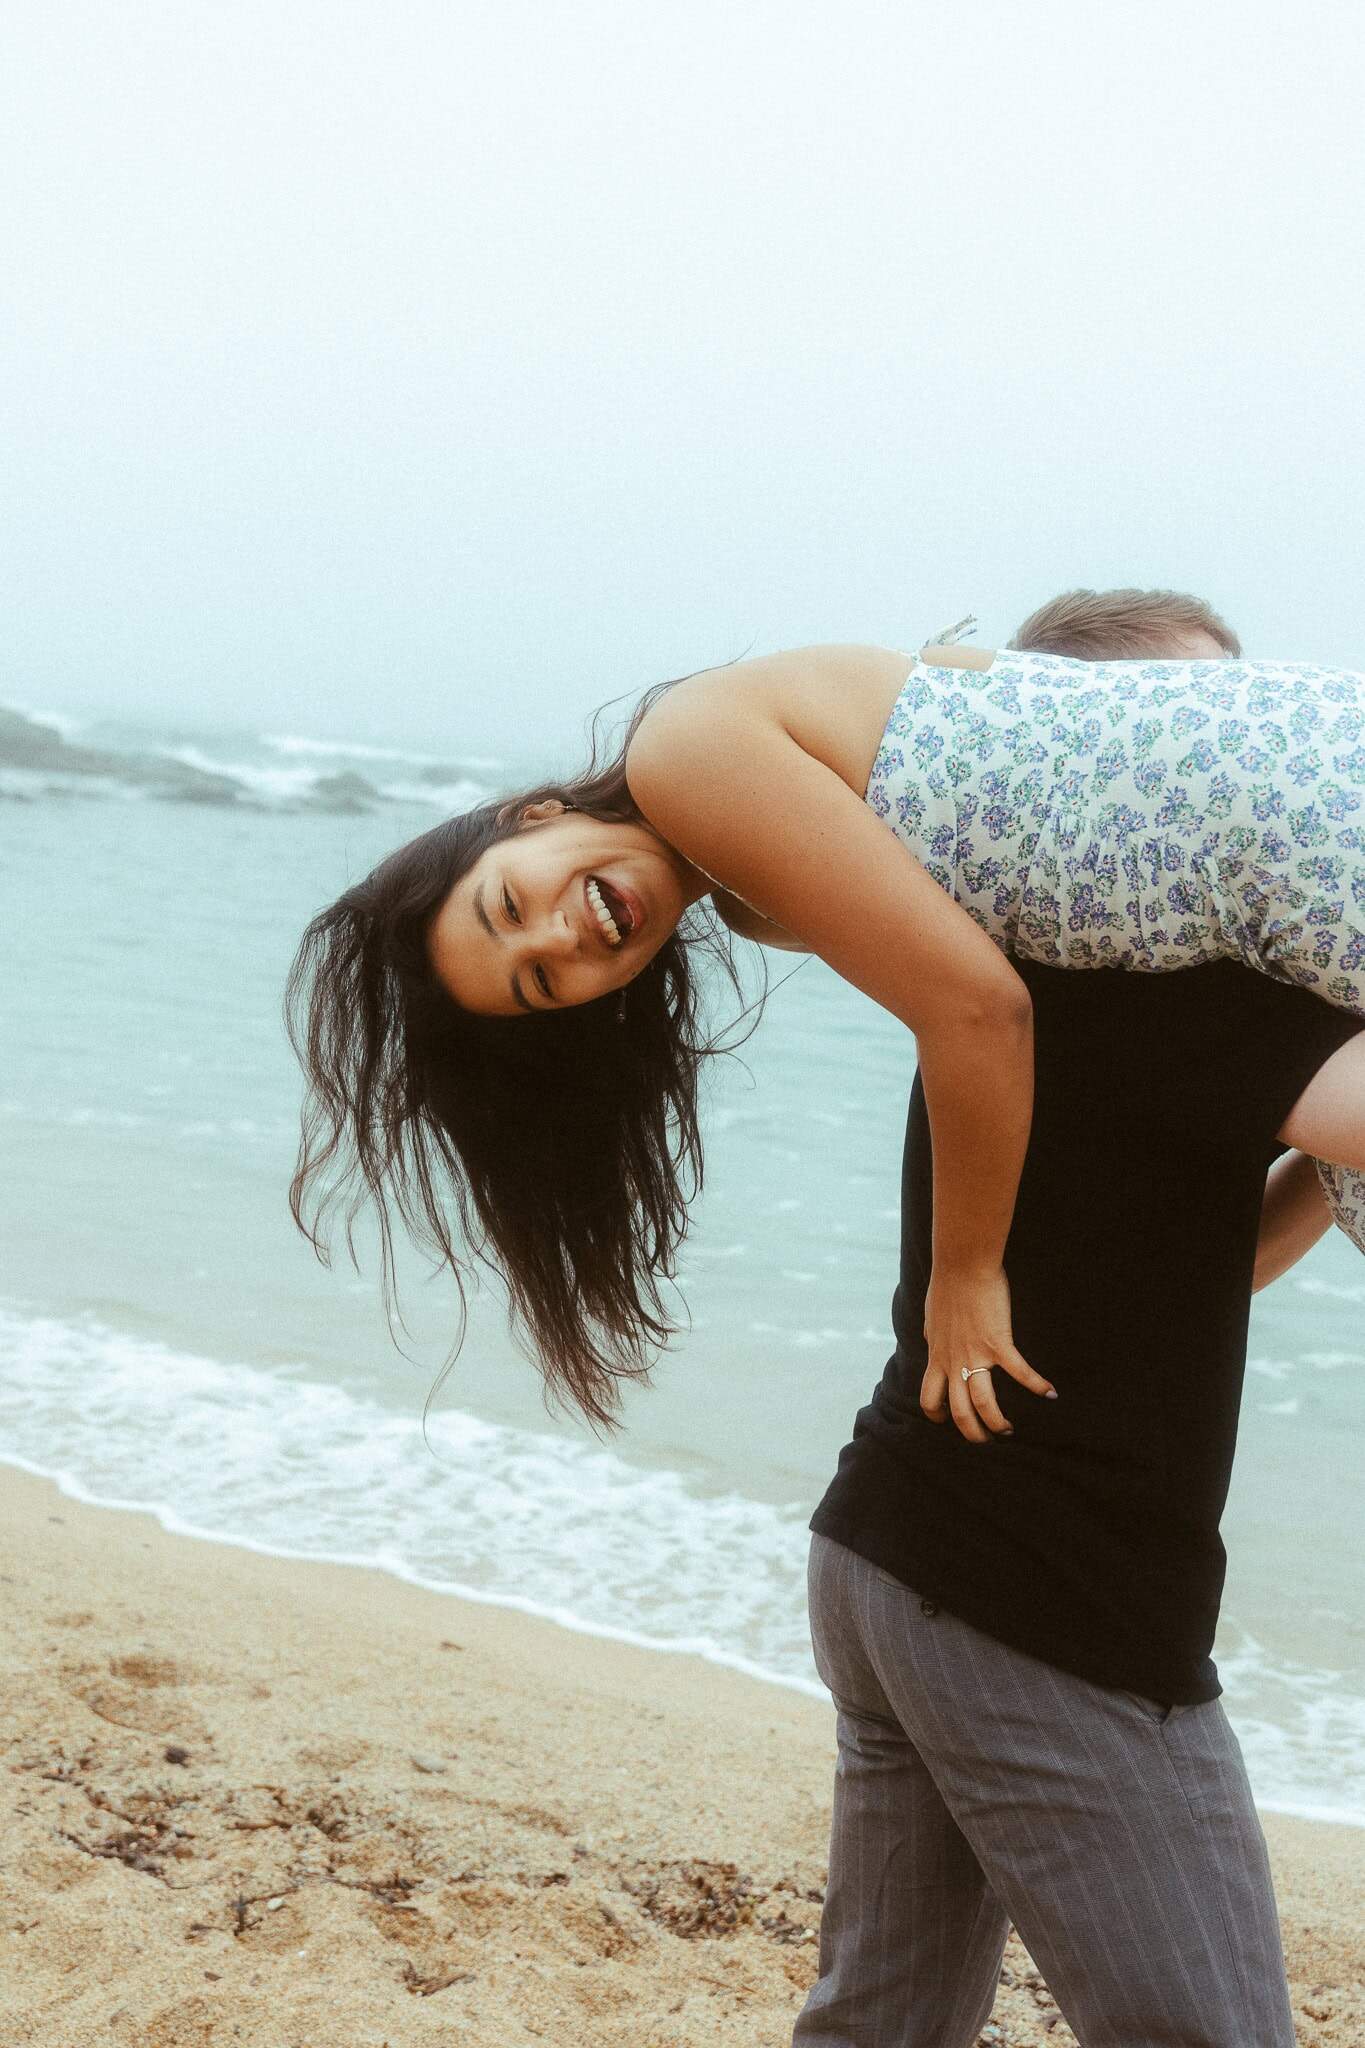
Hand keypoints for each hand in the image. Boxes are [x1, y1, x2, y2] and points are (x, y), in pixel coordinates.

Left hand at [920, 1263, 1055, 1442]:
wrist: (962, 1266)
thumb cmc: (947, 1286)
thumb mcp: (932, 1317)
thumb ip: (934, 1335)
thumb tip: (931, 1339)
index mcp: (937, 1356)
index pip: (929, 1397)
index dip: (936, 1415)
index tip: (948, 1420)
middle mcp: (953, 1362)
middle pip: (958, 1412)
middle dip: (971, 1433)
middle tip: (986, 1440)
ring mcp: (976, 1355)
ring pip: (984, 1404)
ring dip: (997, 1422)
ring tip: (1009, 1430)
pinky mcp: (998, 1343)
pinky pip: (1019, 1372)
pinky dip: (1037, 1385)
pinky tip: (1050, 1393)